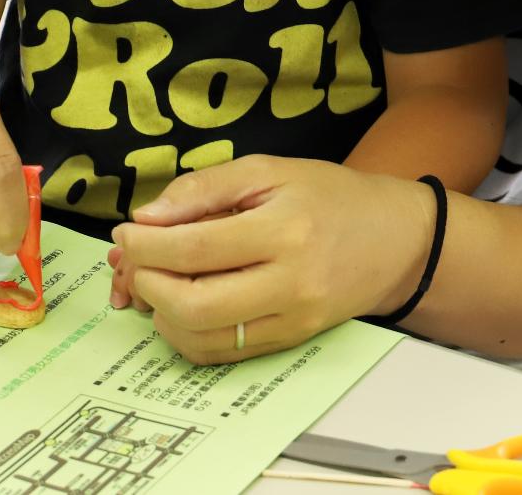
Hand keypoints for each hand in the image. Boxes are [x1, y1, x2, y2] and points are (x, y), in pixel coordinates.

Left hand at [110, 156, 431, 364]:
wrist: (395, 240)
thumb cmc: (329, 195)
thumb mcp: (268, 170)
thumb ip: (204, 188)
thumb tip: (146, 218)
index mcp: (283, 230)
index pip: (194, 250)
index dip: (145, 245)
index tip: (126, 232)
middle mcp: (290, 284)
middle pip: (191, 304)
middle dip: (146, 282)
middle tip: (135, 259)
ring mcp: (291, 321)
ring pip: (201, 337)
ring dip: (160, 312)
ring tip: (155, 279)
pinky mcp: (290, 342)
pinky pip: (222, 352)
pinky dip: (187, 332)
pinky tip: (181, 303)